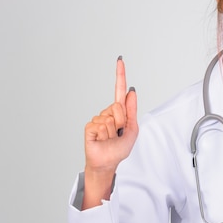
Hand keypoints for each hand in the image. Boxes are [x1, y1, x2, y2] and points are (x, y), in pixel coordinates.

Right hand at [82, 57, 137, 208]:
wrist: (108, 162)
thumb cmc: (119, 149)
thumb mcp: (132, 129)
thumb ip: (132, 110)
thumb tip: (131, 91)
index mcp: (119, 112)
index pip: (119, 90)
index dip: (120, 75)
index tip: (120, 60)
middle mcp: (107, 113)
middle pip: (118, 107)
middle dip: (122, 121)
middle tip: (118, 133)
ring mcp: (98, 119)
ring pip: (110, 117)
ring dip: (113, 131)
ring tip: (111, 139)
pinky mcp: (90, 127)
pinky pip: (101, 124)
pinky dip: (104, 134)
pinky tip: (102, 140)